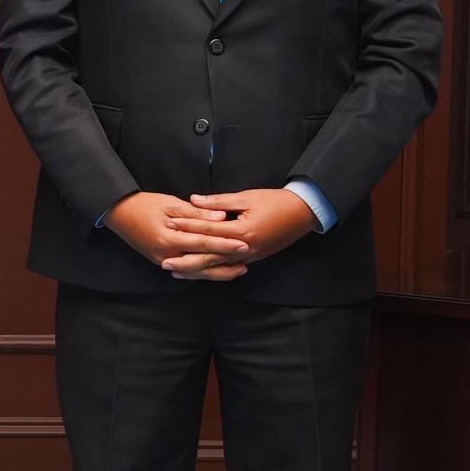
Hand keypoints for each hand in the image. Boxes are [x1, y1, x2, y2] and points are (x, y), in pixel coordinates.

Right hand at [105, 191, 252, 280]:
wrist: (118, 213)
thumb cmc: (143, 204)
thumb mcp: (171, 204)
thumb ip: (197, 214)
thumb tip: (221, 218)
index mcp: (169, 239)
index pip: (204, 243)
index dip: (225, 244)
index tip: (244, 244)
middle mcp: (166, 255)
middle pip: (202, 264)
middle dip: (226, 263)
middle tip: (247, 261)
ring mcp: (163, 261)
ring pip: (195, 271)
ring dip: (217, 272)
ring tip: (237, 270)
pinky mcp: (161, 261)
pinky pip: (186, 270)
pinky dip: (202, 271)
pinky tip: (215, 270)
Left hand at [166, 187, 320, 271]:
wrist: (304, 213)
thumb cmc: (275, 201)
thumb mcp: (246, 198)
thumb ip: (218, 202)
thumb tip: (194, 200)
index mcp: (242, 232)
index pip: (208, 231)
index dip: (187, 228)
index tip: (169, 225)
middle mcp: (245, 248)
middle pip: (210, 257)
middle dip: (186, 261)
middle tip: (165, 263)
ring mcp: (250, 256)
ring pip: (219, 266)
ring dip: (197, 270)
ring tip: (177, 273)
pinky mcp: (254, 257)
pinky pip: (230, 267)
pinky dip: (214, 270)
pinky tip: (202, 272)